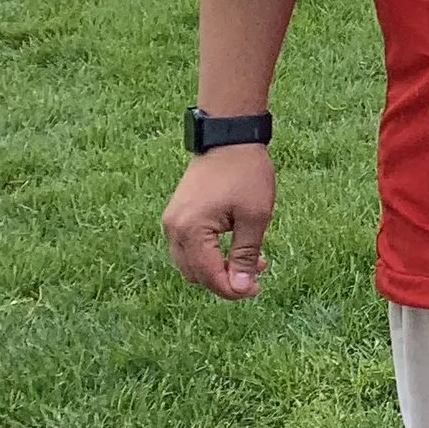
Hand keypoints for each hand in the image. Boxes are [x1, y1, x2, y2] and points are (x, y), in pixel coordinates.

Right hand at [164, 146, 276, 299]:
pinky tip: (235, 247)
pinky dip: (209, 255)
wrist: (229, 138)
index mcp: (191, 231)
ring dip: (217, 268)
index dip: (233, 289)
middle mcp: (174, 229)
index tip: (256, 288)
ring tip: (252, 260)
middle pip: (195, 274)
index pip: (208, 275)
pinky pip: (189, 247)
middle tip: (256, 273)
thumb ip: (245, 255)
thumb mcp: (254, 216)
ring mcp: (171, 222)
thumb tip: (241, 288)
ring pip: (190, 263)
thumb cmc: (245, 174)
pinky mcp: (176, 215)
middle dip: (225, 280)